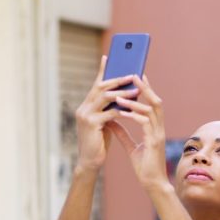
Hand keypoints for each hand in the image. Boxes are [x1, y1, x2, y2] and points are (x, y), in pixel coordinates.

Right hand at [74, 57, 135, 172]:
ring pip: (106, 97)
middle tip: (132, 74)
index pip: (96, 85)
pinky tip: (133, 107)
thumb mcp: (104, 123)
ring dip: (122, 92)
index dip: (102, 71)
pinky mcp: (92, 124)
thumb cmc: (98, 143)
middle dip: (117, 79)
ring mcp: (86, 115)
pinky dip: (122, 109)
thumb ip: (109, 110)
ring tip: (136, 90)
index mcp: (86, 106)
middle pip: (101, 87)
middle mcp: (83, 108)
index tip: (109, 57)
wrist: (89, 162)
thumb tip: (122, 97)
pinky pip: (110, 113)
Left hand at [107, 75, 169, 191]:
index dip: (146, 90)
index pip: (152, 104)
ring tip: (122, 93)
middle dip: (145, 87)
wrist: (152, 184)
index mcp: (154, 129)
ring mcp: (158, 135)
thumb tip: (112, 120)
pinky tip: (122, 112)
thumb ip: (123, 133)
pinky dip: (134, 115)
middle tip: (134, 74)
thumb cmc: (145, 168)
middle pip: (155, 101)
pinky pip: (145, 124)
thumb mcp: (131, 147)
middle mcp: (159, 129)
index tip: (136, 78)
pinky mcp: (154, 142)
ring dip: (136, 100)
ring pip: (151, 110)